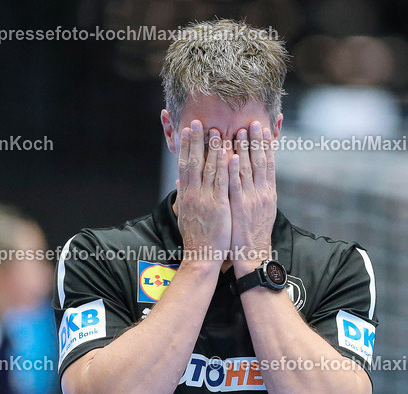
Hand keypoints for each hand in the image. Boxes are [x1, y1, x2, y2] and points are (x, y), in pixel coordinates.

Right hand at [176, 120, 230, 261]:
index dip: (186, 146)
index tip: (187, 130)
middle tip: (199, 122)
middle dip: (196, 140)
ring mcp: (205, 199)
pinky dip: (225, 167)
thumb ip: (183, 198)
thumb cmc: (196, 238)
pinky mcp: (219, 206)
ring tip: (216, 130)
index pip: (184, 165)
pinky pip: (222, 183)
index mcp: (186, 195)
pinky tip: (228, 153)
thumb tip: (179, 184)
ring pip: (209, 168)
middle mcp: (193, 194)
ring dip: (212, 148)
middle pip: (194, 161)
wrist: (201, 256)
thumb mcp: (185, 215)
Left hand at [229, 121, 276, 273]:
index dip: (266, 145)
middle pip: (259, 162)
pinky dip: (232, 169)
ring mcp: (251, 200)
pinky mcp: (239, 207)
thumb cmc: (254, 235)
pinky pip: (234, 185)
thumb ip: (258, 192)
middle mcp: (262, 193)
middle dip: (256, 141)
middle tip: (252, 122)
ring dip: (242, 149)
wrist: (253, 255)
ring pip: (246, 169)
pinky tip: (228, 156)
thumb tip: (257, 178)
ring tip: (239, 131)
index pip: (268, 164)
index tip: (263, 129)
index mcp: (268, 193)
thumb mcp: (262, 211)